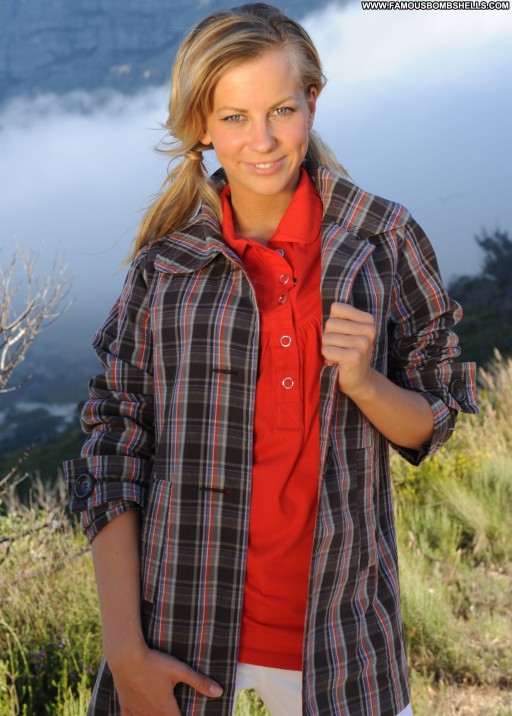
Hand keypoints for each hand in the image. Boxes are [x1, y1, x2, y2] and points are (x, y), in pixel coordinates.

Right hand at [108, 642, 222, 715]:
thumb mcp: (180, 670)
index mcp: (165, 710)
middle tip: (175, 710)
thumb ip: (199, 682)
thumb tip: (219, 692)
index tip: (190, 713)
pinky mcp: (125, 707)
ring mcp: (136, 713)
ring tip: (162, 711)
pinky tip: (142, 714)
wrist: (126, 656)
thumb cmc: (154, 662)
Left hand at [321, 302, 375, 397]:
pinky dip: (328, 358)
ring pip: (326, 338)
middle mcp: (368, 329)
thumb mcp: (346, 331)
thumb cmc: (348, 352)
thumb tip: (329, 306)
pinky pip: (327, 351)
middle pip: (329, 323)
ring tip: (339, 355)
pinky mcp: (354, 357)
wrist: (360, 380)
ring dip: (328, 349)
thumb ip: (338, 318)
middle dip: (328, 337)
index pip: (336, 307)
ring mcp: (363, 343)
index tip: (341, 333)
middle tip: (339, 347)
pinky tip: (339, 363)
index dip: (332, 321)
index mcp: (367, 320)